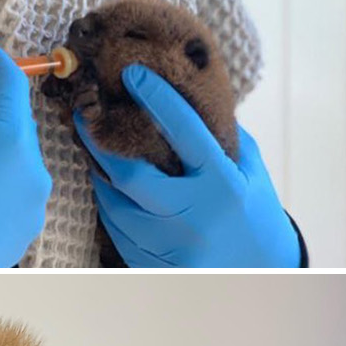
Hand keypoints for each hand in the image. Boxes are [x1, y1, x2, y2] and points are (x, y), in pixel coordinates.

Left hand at [74, 64, 300, 267]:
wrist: (260, 271)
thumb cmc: (253, 211)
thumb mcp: (250, 169)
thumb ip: (221, 136)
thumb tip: (184, 94)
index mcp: (222, 184)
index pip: (184, 131)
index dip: (156, 98)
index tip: (132, 74)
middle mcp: (194, 216)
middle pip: (130, 175)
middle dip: (100, 144)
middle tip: (84, 117)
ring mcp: (172, 245)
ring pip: (115, 205)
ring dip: (100, 176)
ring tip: (93, 151)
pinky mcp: (154, 265)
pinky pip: (117, 230)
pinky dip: (110, 205)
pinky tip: (108, 187)